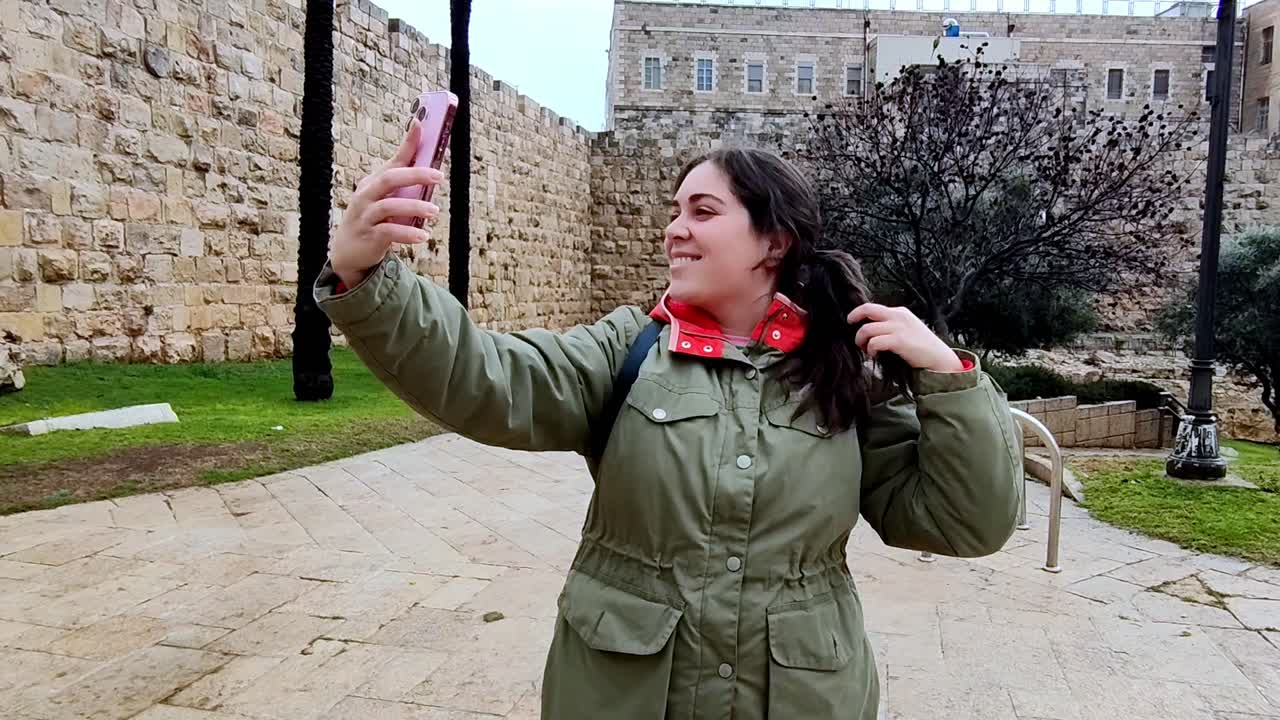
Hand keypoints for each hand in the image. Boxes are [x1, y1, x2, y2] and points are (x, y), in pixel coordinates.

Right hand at [329, 121, 443, 287]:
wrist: (349, 251)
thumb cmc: (374, 219)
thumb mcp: (387, 199)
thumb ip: (405, 185)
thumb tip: (432, 169)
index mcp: (374, 182)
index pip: (394, 160)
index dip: (407, 143)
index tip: (420, 125)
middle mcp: (367, 195)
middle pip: (389, 179)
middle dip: (415, 174)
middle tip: (439, 176)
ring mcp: (366, 215)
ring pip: (388, 206)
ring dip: (413, 207)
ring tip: (434, 210)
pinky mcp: (369, 236)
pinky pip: (388, 232)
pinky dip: (407, 233)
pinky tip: (423, 236)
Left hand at [848, 304, 963, 371]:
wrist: (940, 359)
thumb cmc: (922, 348)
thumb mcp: (908, 329)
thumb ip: (892, 326)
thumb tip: (871, 331)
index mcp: (900, 312)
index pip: (873, 307)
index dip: (859, 314)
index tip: (853, 323)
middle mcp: (898, 316)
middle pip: (867, 309)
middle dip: (854, 317)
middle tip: (852, 329)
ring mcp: (899, 327)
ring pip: (867, 328)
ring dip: (861, 340)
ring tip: (866, 349)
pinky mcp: (899, 341)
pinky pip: (874, 342)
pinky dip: (870, 349)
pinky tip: (874, 355)